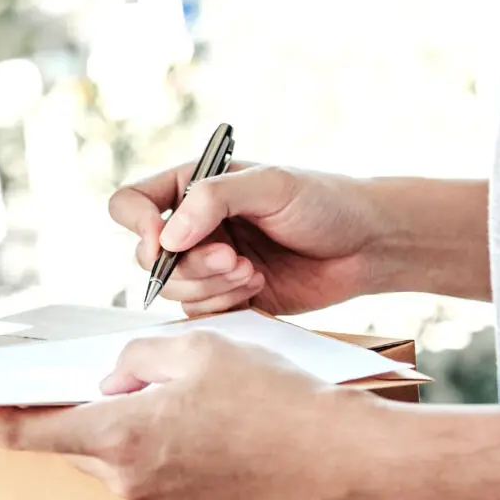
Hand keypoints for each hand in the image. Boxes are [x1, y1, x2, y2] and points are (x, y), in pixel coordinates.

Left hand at [0, 331, 378, 499]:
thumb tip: (114, 375)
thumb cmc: (275, 397)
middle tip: (105, 375)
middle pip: (76, 441)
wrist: (340, 457)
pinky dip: (165, 449)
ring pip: (119, 458)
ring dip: (131, 426)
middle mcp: (131, 483)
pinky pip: (157, 478)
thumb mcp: (195, 347)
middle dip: (79, 408)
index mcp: (120, 436)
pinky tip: (211, 426)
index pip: (22, 432)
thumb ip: (135, 356)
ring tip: (190, 396)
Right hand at [112, 162, 384, 315]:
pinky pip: (199, 314)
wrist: (368, 245)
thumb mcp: (272, 185)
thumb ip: (213, 200)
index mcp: (194, 187)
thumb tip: (165, 235)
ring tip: (253, 272)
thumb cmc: (327, 202)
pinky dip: (224, 306)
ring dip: (211, 287)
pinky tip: (259, 288)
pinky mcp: (228, 297)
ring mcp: (209, 263)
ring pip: (174, 291)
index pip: (131, 204)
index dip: (139, 226)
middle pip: (149, 259)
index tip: (165, 243)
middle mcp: (194, 226)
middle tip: (236, 260)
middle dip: (191, 266)